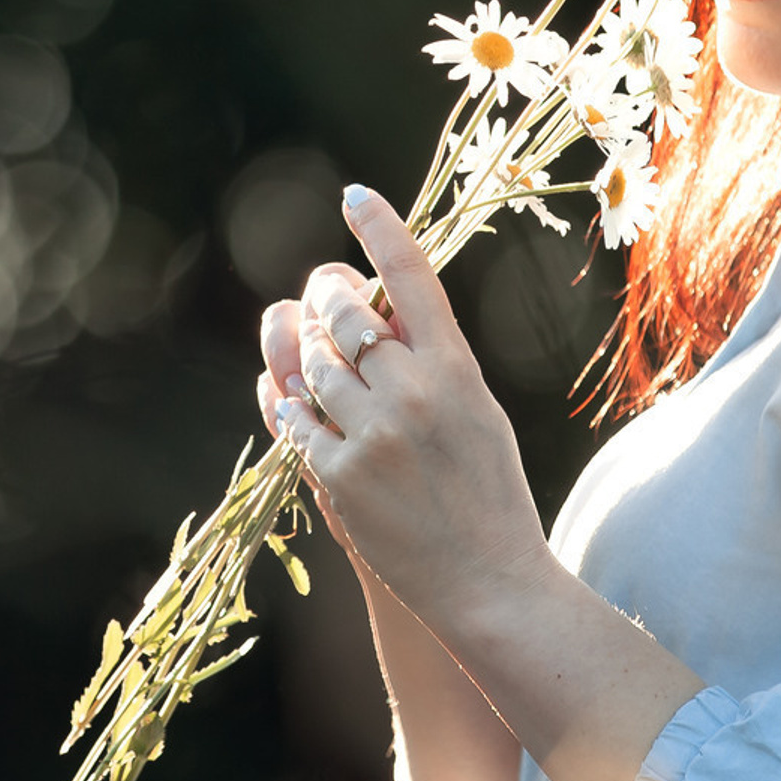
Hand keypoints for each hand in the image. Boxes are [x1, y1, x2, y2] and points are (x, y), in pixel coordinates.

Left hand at [268, 185, 552, 635]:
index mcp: (457, 370)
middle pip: (343, 313)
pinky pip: (292, 419)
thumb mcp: (478, 410)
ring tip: (312, 347)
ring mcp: (370, 437)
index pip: (411, 277)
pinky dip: (290, 403)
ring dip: (304, 349)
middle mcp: (412, 394)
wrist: (489, 584)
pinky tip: (296, 398)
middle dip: (325, 294)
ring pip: (310, 363)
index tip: (357, 196)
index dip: (381, 228)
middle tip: (323, 289)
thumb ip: (433, 358)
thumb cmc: (489, 493)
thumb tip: (381, 306)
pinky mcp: (336, 479)